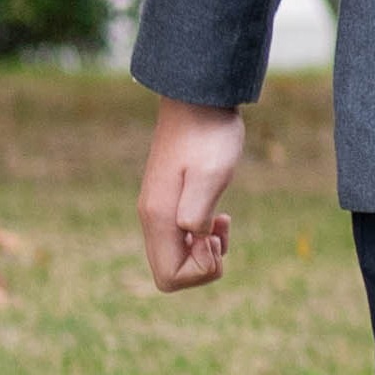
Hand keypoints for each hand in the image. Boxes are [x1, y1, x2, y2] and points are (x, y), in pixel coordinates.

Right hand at [138, 99, 244, 290]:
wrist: (198, 97)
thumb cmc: (209, 134)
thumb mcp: (211, 174)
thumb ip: (197, 213)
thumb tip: (192, 240)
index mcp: (158, 217)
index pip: (169, 278)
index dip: (199, 271)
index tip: (214, 237)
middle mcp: (152, 217)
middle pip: (170, 272)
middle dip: (201, 265)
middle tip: (219, 232)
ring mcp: (159, 208)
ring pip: (176, 256)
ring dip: (203, 251)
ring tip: (221, 224)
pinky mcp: (170, 199)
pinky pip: (181, 238)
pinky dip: (201, 237)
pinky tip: (218, 217)